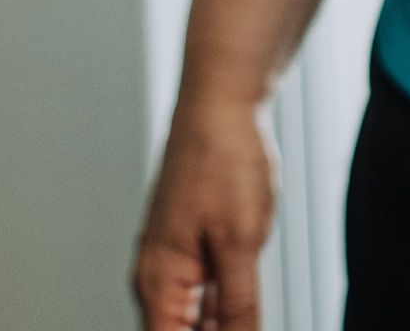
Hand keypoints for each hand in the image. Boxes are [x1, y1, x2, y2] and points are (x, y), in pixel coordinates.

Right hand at [134, 91, 277, 328]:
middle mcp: (159, 274)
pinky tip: (252, 316)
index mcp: (158, 280)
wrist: (222, 102)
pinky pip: (208, 298)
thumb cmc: (222, 158)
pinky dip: (228, 312)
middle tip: (249, 321)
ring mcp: (177, 260)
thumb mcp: (240, 243)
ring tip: (251, 317)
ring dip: (224, 327)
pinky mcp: (196, 248)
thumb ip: (239, 308)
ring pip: (196, 322)